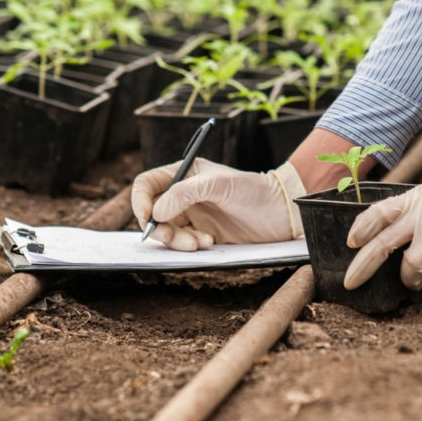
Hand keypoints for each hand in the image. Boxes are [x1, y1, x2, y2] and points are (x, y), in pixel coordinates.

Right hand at [131, 158, 305, 250]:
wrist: (281, 213)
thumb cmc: (252, 190)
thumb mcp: (217, 184)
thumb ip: (184, 194)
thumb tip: (157, 213)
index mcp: (182, 174)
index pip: (147, 185)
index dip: (140, 201)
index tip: (147, 218)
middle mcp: (182, 194)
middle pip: (153, 213)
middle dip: (159, 228)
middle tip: (171, 237)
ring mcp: (191, 215)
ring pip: (167, 231)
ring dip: (177, 240)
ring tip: (200, 243)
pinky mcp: (202, 233)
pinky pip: (183, 243)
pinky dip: (191, 246)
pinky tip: (210, 243)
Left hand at [344, 153, 421, 290]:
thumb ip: (403, 212)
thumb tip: (371, 237)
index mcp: (411, 201)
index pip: (379, 212)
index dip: (362, 227)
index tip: (351, 242)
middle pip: (384, 244)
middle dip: (363, 267)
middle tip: (351, 282)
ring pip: (411, 265)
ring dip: (408, 278)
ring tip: (411, 280)